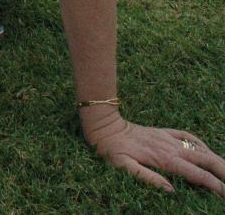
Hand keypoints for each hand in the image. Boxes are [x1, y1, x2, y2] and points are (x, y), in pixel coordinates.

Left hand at [84, 108, 224, 195]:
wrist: (105, 126)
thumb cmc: (112, 150)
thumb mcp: (124, 167)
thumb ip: (148, 178)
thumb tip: (172, 191)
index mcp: (165, 159)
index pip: (198, 175)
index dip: (215, 185)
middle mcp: (172, 148)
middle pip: (207, 159)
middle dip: (224, 171)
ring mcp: (169, 138)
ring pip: (201, 148)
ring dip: (217, 159)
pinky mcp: (164, 132)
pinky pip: (188, 136)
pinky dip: (201, 144)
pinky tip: (207, 150)